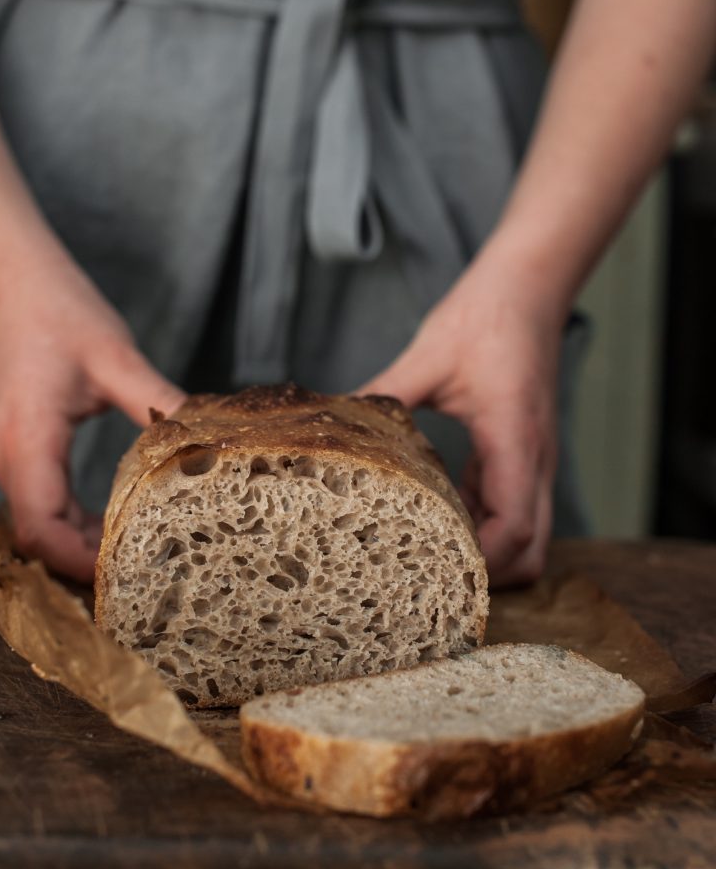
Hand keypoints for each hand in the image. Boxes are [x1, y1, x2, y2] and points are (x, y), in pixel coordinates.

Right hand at [0, 265, 183, 581]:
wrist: (12, 280)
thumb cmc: (59, 312)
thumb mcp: (117, 358)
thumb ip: (160, 401)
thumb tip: (210, 435)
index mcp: (29, 439)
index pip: (42, 526)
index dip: (79, 560)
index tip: (124, 574)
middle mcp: (7, 456)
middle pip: (37, 535)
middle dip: (84, 562)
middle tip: (143, 576)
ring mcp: (6, 454)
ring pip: (36, 522)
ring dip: (78, 542)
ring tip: (135, 554)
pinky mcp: (14, 447)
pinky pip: (38, 500)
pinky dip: (70, 520)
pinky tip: (110, 521)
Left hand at [359, 261, 561, 586]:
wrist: (528, 289)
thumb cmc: (486, 317)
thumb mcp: (427, 355)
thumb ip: (384, 392)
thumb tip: (334, 418)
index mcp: (514, 439)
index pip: (514, 528)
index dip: (479, 560)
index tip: (433, 569)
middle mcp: (534, 459)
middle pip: (533, 552)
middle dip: (491, 577)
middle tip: (432, 579)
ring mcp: (534, 460)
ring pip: (531, 536)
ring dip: (489, 554)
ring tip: (432, 555)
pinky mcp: (524, 454)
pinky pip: (514, 508)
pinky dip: (485, 525)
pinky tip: (441, 514)